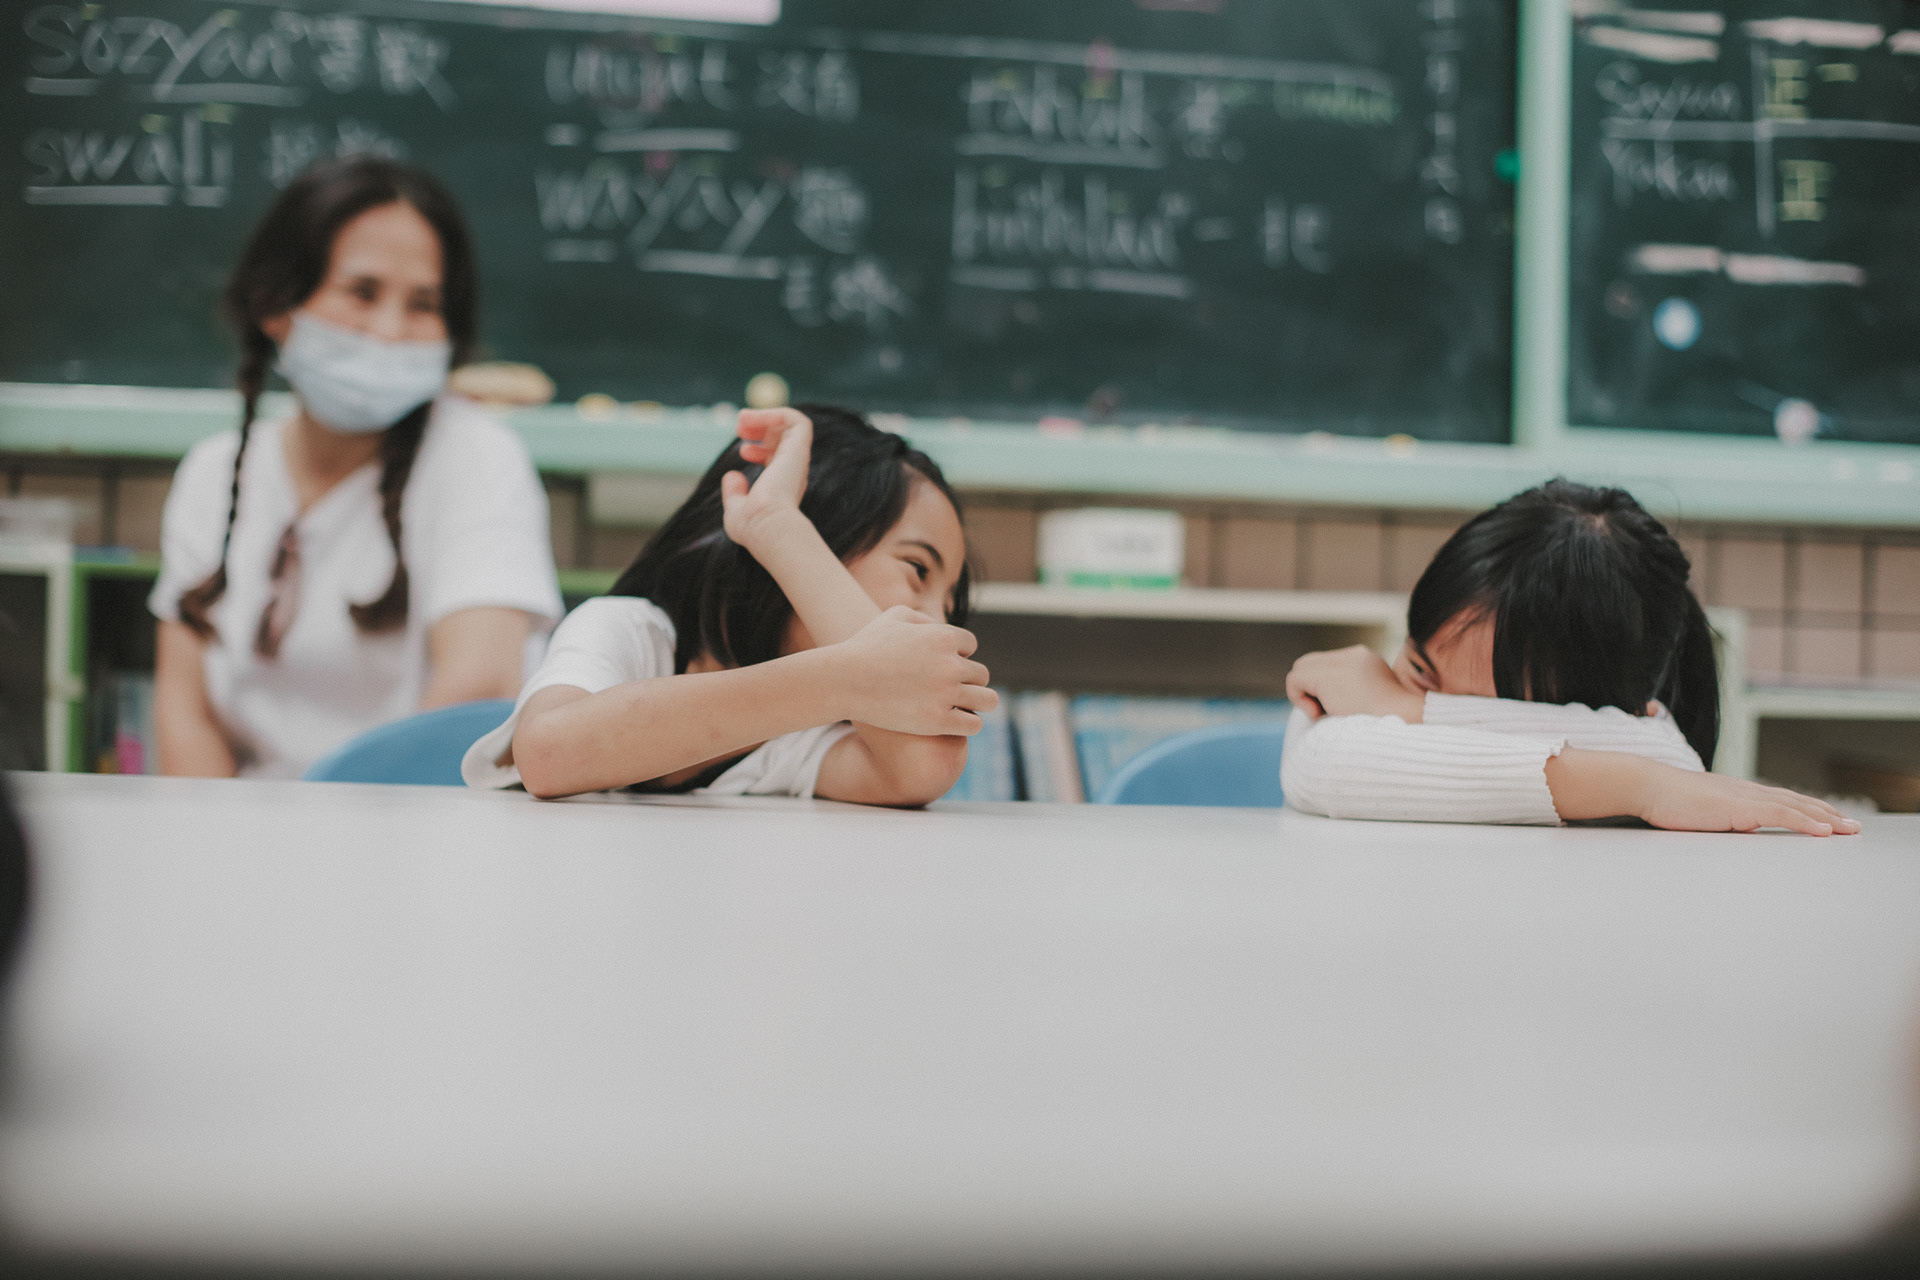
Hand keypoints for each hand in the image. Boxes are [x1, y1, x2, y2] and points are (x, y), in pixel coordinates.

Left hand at [722, 408, 812, 551]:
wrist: (767, 525)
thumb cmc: (752, 525)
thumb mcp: (736, 509)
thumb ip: (734, 494)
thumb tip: (732, 475)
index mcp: (783, 486)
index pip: (779, 460)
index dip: (761, 450)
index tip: (743, 452)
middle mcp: (793, 471)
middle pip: (784, 439)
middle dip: (761, 428)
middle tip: (739, 427)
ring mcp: (797, 459)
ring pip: (791, 425)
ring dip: (765, 416)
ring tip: (742, 418)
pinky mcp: (799, 447)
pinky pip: (796, 420)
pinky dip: (774, 413)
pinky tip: (752, 418)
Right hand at [834, 606, 998, 735]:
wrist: (844, 680)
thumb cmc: (865, 647)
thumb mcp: (893, 617)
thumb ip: (922, 618)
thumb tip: (939, 627)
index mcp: (944, 637)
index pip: (971, 646)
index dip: (959, 655)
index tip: (944, 665)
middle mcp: (951, 664)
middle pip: (982, 674)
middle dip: (969, 680)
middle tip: (953, 689)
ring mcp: (946, 694)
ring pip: (987, 700)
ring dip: (979, 703)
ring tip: (966, 707)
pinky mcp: (938, 721)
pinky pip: (974, 725)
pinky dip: (969, 723)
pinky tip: (957, 722)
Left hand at [1286, 645, 1424, 721]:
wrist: (1402, 722)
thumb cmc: (1391, 721)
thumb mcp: (1375, 699)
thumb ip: (1355, 690)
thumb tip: (1329, 697)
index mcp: (1366, 660)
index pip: (1330, 665)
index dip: (1324, 687)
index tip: (1337, 708)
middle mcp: (1354, 655)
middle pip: (1312, 663)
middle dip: (1312, 688)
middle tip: (1327, 711)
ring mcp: (1341, 661)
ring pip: (1302, 669)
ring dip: (1306, 693)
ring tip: (1325, 712)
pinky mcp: (1326, 675)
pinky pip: (1294, 679)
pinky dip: (1298, 698)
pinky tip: (1318, 713)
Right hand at [1632, 761, 1861, 835]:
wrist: (1647, 786)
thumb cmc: (1664, 801)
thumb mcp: (1699, 812)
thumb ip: (1719, 818)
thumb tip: (1731, 829)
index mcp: (1739, 794)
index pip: (1783, 801)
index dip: (1809, 810)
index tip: (1830, 820)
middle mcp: (1748, 792)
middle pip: (1796, 802)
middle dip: (1827, 814)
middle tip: (1853, 826)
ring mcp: (1745, 798)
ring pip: (1795, 807)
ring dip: (1825, 818)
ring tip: (1848, 829)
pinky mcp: (1739, 808)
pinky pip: (1781, 815)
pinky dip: (1804, 821)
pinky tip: (1823, 830)